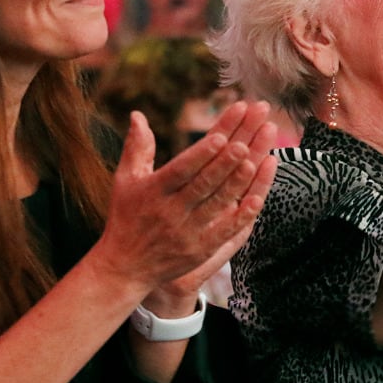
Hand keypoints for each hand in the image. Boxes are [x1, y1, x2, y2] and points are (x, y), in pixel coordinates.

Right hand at [90, 101, 278, 299]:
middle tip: (245, 142)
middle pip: (203, 183)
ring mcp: (187, 231)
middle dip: (226, 162)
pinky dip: (242, 215)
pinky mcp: (200, 249)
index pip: (181, 168)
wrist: (124, 267)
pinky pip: (225, 231)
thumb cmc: (126, 217)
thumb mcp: (125, 181)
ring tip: (256, 160)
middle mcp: (170, 210)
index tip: (221, 135)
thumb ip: (137, 148)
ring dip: (238, 183)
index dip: (201, 153)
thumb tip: (138, 114)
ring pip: (217, 204)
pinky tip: (258, 198)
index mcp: (153, 190)